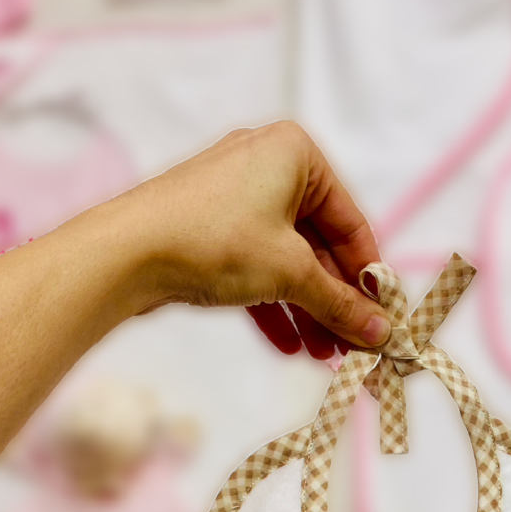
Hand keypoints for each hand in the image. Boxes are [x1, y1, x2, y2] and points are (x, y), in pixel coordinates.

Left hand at [127, 121, 391, 358]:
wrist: (125, 253)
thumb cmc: (214, 240)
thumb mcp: (290, 273)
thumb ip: (340, 304)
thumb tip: (382, 332)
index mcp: (295, 154)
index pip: (351, 223)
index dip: (369, 277)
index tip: (385, 317)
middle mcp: (267, 166)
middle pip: (319, 246)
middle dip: (336, 301)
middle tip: (357, 346)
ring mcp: (235, 199)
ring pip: (287, 262)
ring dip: (309, 312)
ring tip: (327, 357)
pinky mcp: (210, 230)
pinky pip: (257, 269)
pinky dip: (274, 306)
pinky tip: (292, 347)